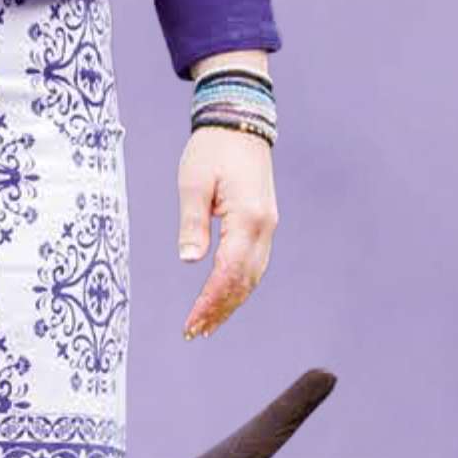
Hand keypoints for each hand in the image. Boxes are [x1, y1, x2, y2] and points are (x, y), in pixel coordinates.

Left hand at [177, 124, 275, 336]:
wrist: (240, 124)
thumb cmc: (212, 149)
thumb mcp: (193, 182)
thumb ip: (191, 222)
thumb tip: (189, 260)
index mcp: (249, 217)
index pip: (229, 271)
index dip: (210, 300)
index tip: (191, 322)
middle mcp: (265, 227)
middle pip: (245, 281)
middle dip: (220, 309)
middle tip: (194, 332)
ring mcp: (268, 228)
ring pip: (252, 277)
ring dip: (230, 303)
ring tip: (205, 326)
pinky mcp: (263, 225)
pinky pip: (253, 264)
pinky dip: (238, 286)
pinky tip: (222, 299)